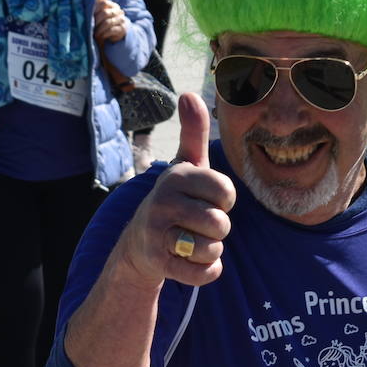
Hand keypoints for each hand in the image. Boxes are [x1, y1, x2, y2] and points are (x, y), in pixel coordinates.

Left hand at [93, 0, 126, 43]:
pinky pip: (111, 30)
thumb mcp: (101, 17)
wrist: (115, 35)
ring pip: (108, 22)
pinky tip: (101, 36)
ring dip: (99, 29)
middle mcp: (119, 11)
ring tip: (95, 34)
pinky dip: (104, 34)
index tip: (90, 16)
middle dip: (96, 21)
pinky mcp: (122, 29)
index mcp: (113, 6)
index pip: (104, 3)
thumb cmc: (104, 24)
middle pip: (105, 13)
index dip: (96, 9)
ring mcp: (121, 20)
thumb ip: (95, 12)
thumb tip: (85, 11)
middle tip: (91, 27)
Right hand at [114, 93, 234, 288]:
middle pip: (221, 223)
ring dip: (209, 251)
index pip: (227, 193)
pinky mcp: (157, 262)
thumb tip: (189, 94)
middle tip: (196, 224)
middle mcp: (162, 200)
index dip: (224, 202)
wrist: (140, 243)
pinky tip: (190, 261)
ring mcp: (157, 231)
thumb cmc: (174, 199)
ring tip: (191, 241)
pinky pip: (204, 273)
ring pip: (213, 249)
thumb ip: (193, 132)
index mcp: (176, 175)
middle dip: (217, 229)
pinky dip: (206, 272)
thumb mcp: (185, 165)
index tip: (206, 200)